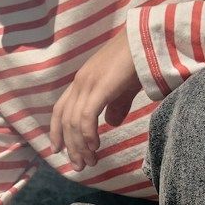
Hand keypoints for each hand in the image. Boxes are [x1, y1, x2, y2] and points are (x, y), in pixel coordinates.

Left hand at [50, 32, 142, 169]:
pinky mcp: (100, 86)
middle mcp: (80, 82)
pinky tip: (95, 147)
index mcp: (82, 81)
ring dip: (80, 146)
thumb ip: (116, 104)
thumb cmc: (139, 60)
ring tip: (90, 162)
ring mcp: (88, 83)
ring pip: (73, 122)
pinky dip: (87, 134)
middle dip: (70, 146)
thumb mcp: (124, 87)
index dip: (56, 130)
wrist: (149, 38)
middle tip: (79, 166)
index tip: (58, 150)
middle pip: (65, 120)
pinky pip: (86, 116)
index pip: (60, 109)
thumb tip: (111, 123)